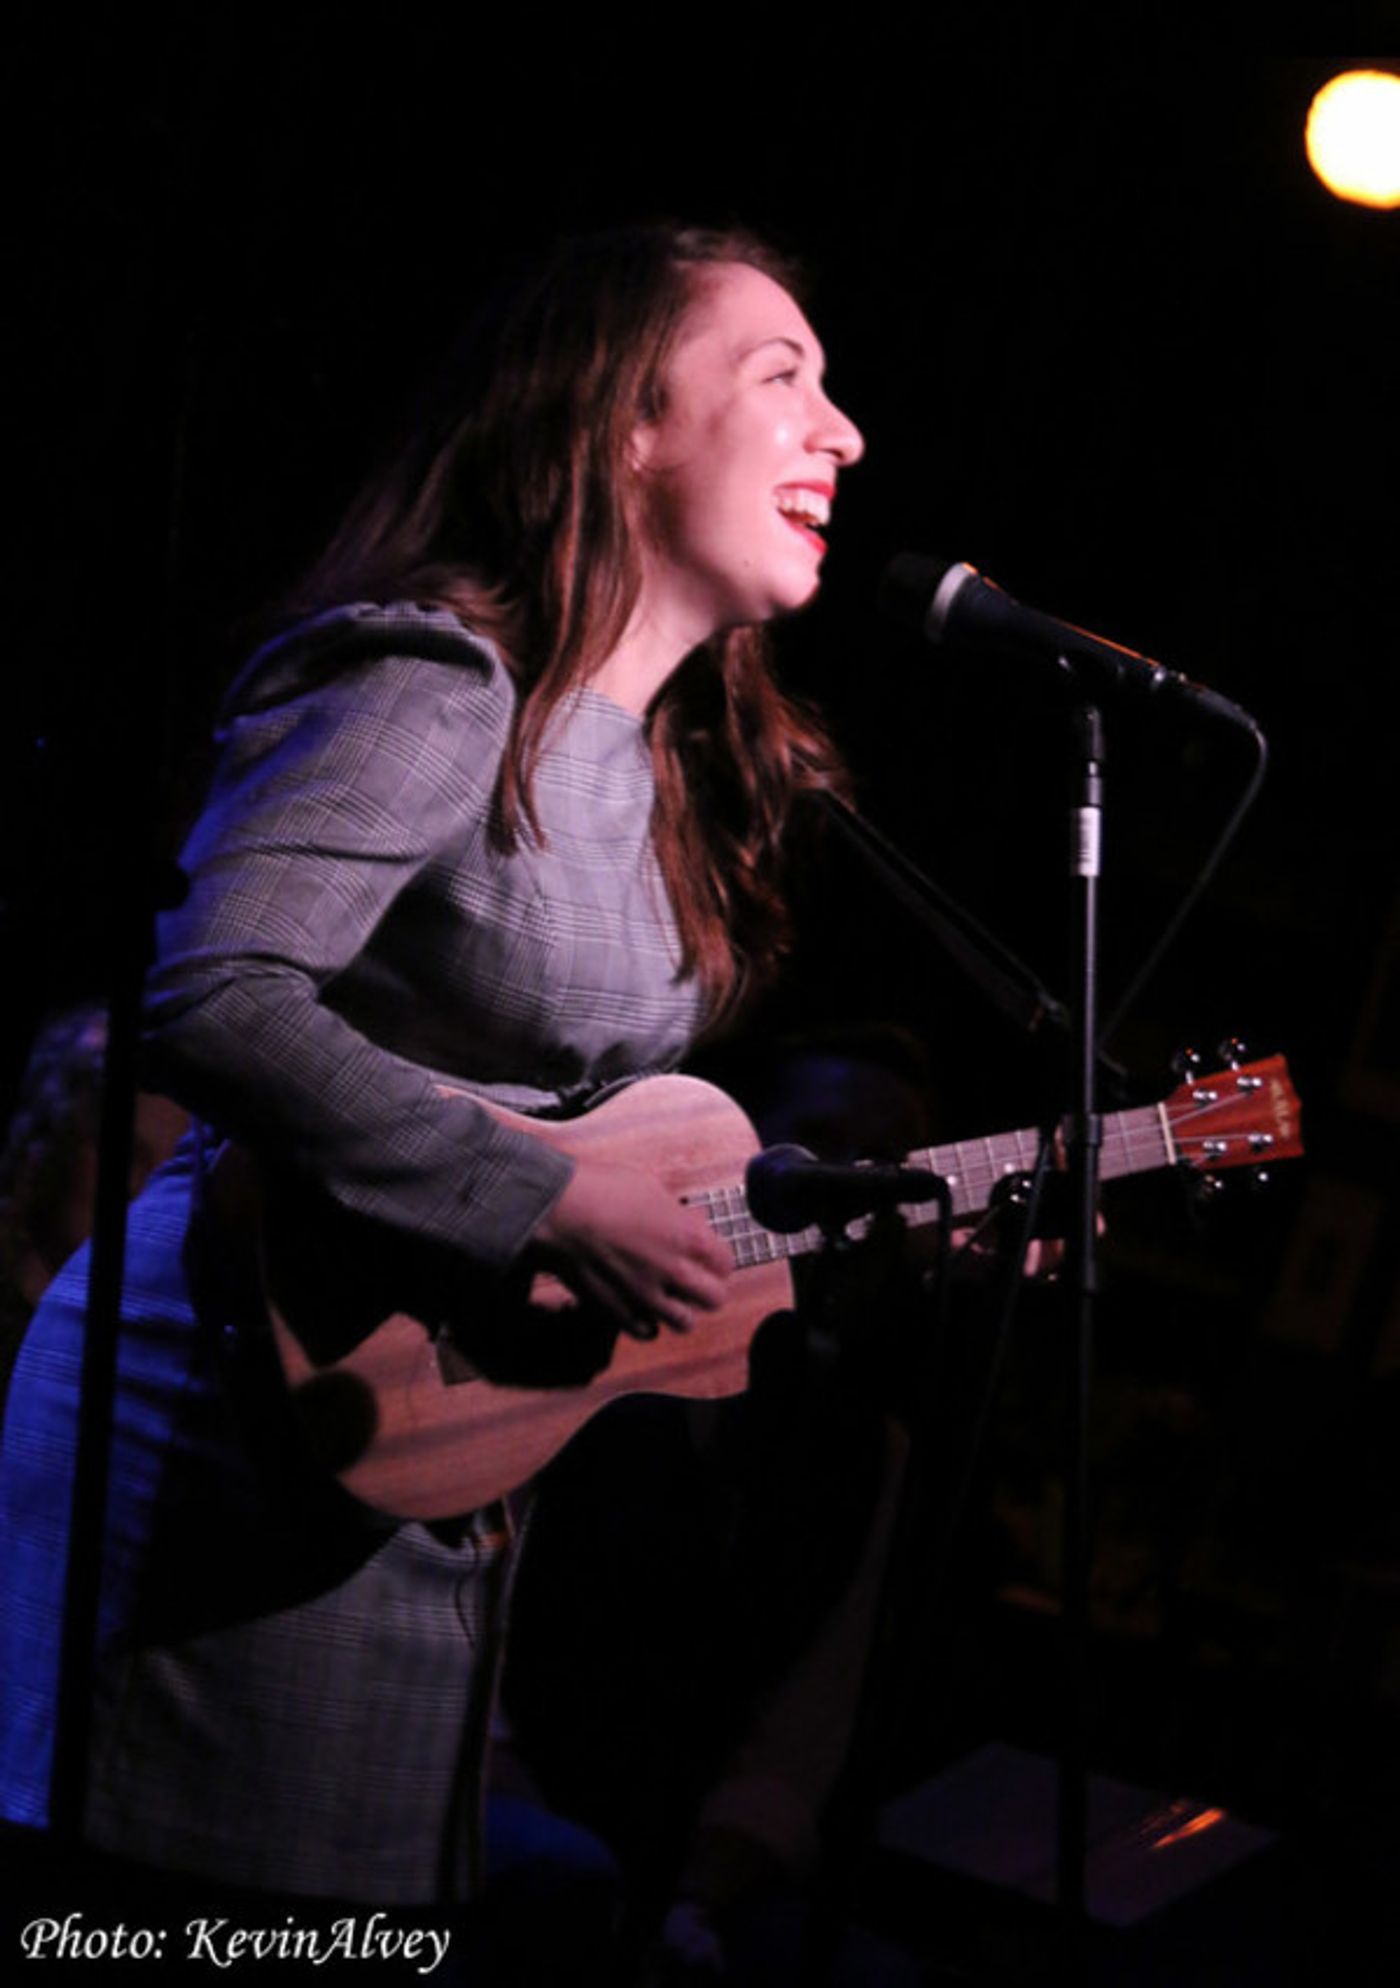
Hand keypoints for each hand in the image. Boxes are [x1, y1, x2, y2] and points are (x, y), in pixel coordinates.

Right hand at [531, 1158, 730, 1338]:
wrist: (556, 1213)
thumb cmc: (600, 1191)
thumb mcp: (650, 1190)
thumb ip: (678, 1216)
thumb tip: (694, 1225)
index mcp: (688, 1238)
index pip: (726, 1263)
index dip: (716, 1258)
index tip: (706, 1255)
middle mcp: (673, 1272)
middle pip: (715, 1299)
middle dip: (707, 1288)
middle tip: (692, 1277)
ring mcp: (646, 1296)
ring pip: (685, 1322)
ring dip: (680, 1309)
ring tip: (667, 1294)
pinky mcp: (618, 1311)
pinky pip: (647, 1332)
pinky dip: (648, 1323)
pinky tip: (640, 1306)